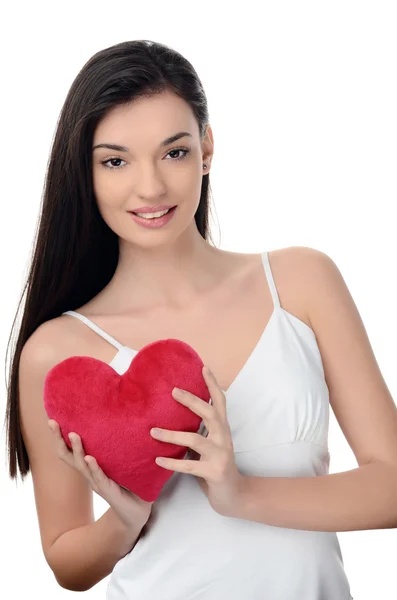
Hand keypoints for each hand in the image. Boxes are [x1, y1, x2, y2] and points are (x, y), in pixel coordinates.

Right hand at [48, 420, 152, 528]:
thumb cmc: (127, 484)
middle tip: (52, 423)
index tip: (52, 420)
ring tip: (73, 434)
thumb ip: (115, 448)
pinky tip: (90, 457)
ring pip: (81, 465)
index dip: (60, 437)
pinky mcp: (108, 490)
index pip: (70, 450)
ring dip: (77, 449)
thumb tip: (120, 421)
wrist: (136, 511)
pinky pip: (99, 477)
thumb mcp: (119, 463)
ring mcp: (97, 483)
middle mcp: (89, 474)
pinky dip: (94, 467)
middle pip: (68, 456)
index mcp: (89, 467)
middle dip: (59, 440)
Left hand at [150, 366, 245, 516]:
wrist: (233, 496)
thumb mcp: (209, 444)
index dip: (213, 384)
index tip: (203, 367)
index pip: (220, 401)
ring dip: (172, 435)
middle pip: (210, 414)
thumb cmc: (215, 466)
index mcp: (223, 429)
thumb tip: (174, 415)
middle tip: (173, 391)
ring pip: (195, 440)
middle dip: (192, 401)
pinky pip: (189, 466)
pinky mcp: (214, 473)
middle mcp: (224, 438)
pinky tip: (157, 460)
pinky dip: (172, 463)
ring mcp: (220, 456)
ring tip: (152, 432)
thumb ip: (198, 430)